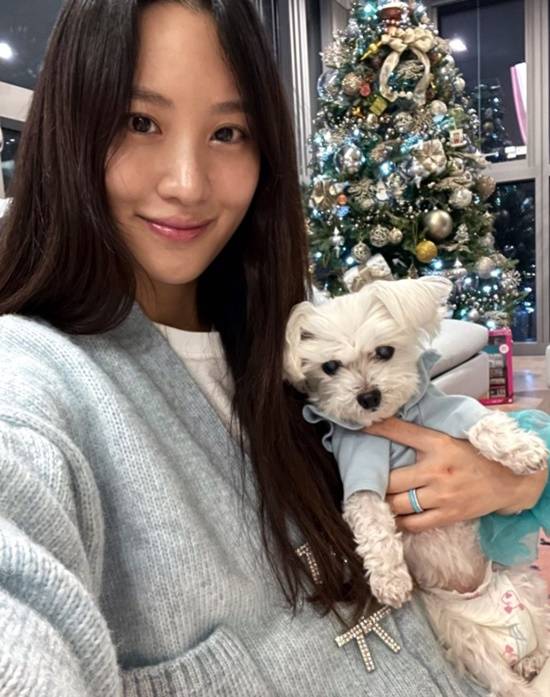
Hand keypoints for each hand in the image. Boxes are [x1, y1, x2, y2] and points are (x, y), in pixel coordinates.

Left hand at [364, 418, 547, 533]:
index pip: (402, 432)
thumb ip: (419, 435)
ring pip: (399, 504)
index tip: (359, 427)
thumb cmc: (474, 457)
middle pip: (392, 480)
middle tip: (364, 480)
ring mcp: (442, 495)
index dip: (378, 429)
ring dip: (384, 503)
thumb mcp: (447, 438)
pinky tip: (392, 518)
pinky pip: (414, 524)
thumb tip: (386, 423)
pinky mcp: (448, 515)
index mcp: (438, 444)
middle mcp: (437, 469)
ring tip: (375, 500)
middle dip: (376, 482)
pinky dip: (399, 522)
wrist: (508, 481)